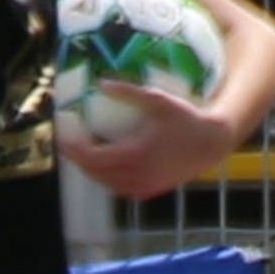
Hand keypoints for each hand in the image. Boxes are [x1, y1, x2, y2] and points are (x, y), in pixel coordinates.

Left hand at [64, 82, 239, 198]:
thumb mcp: (158, 100)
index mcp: (134, 154)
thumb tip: (101, 83)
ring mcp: (144, 186)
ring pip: (106, 183)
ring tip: (86, 153)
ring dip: (93, 170)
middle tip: (71, 143)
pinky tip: (108, 165)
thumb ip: (128, 92)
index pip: (92, 158)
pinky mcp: (151, 190)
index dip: (74, 150)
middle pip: (95, 173)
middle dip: (80, 160)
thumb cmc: (185, 118)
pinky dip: (109, 179)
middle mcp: (137, 175)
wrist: (211, 143)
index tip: (63, 138)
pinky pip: (121, 188)